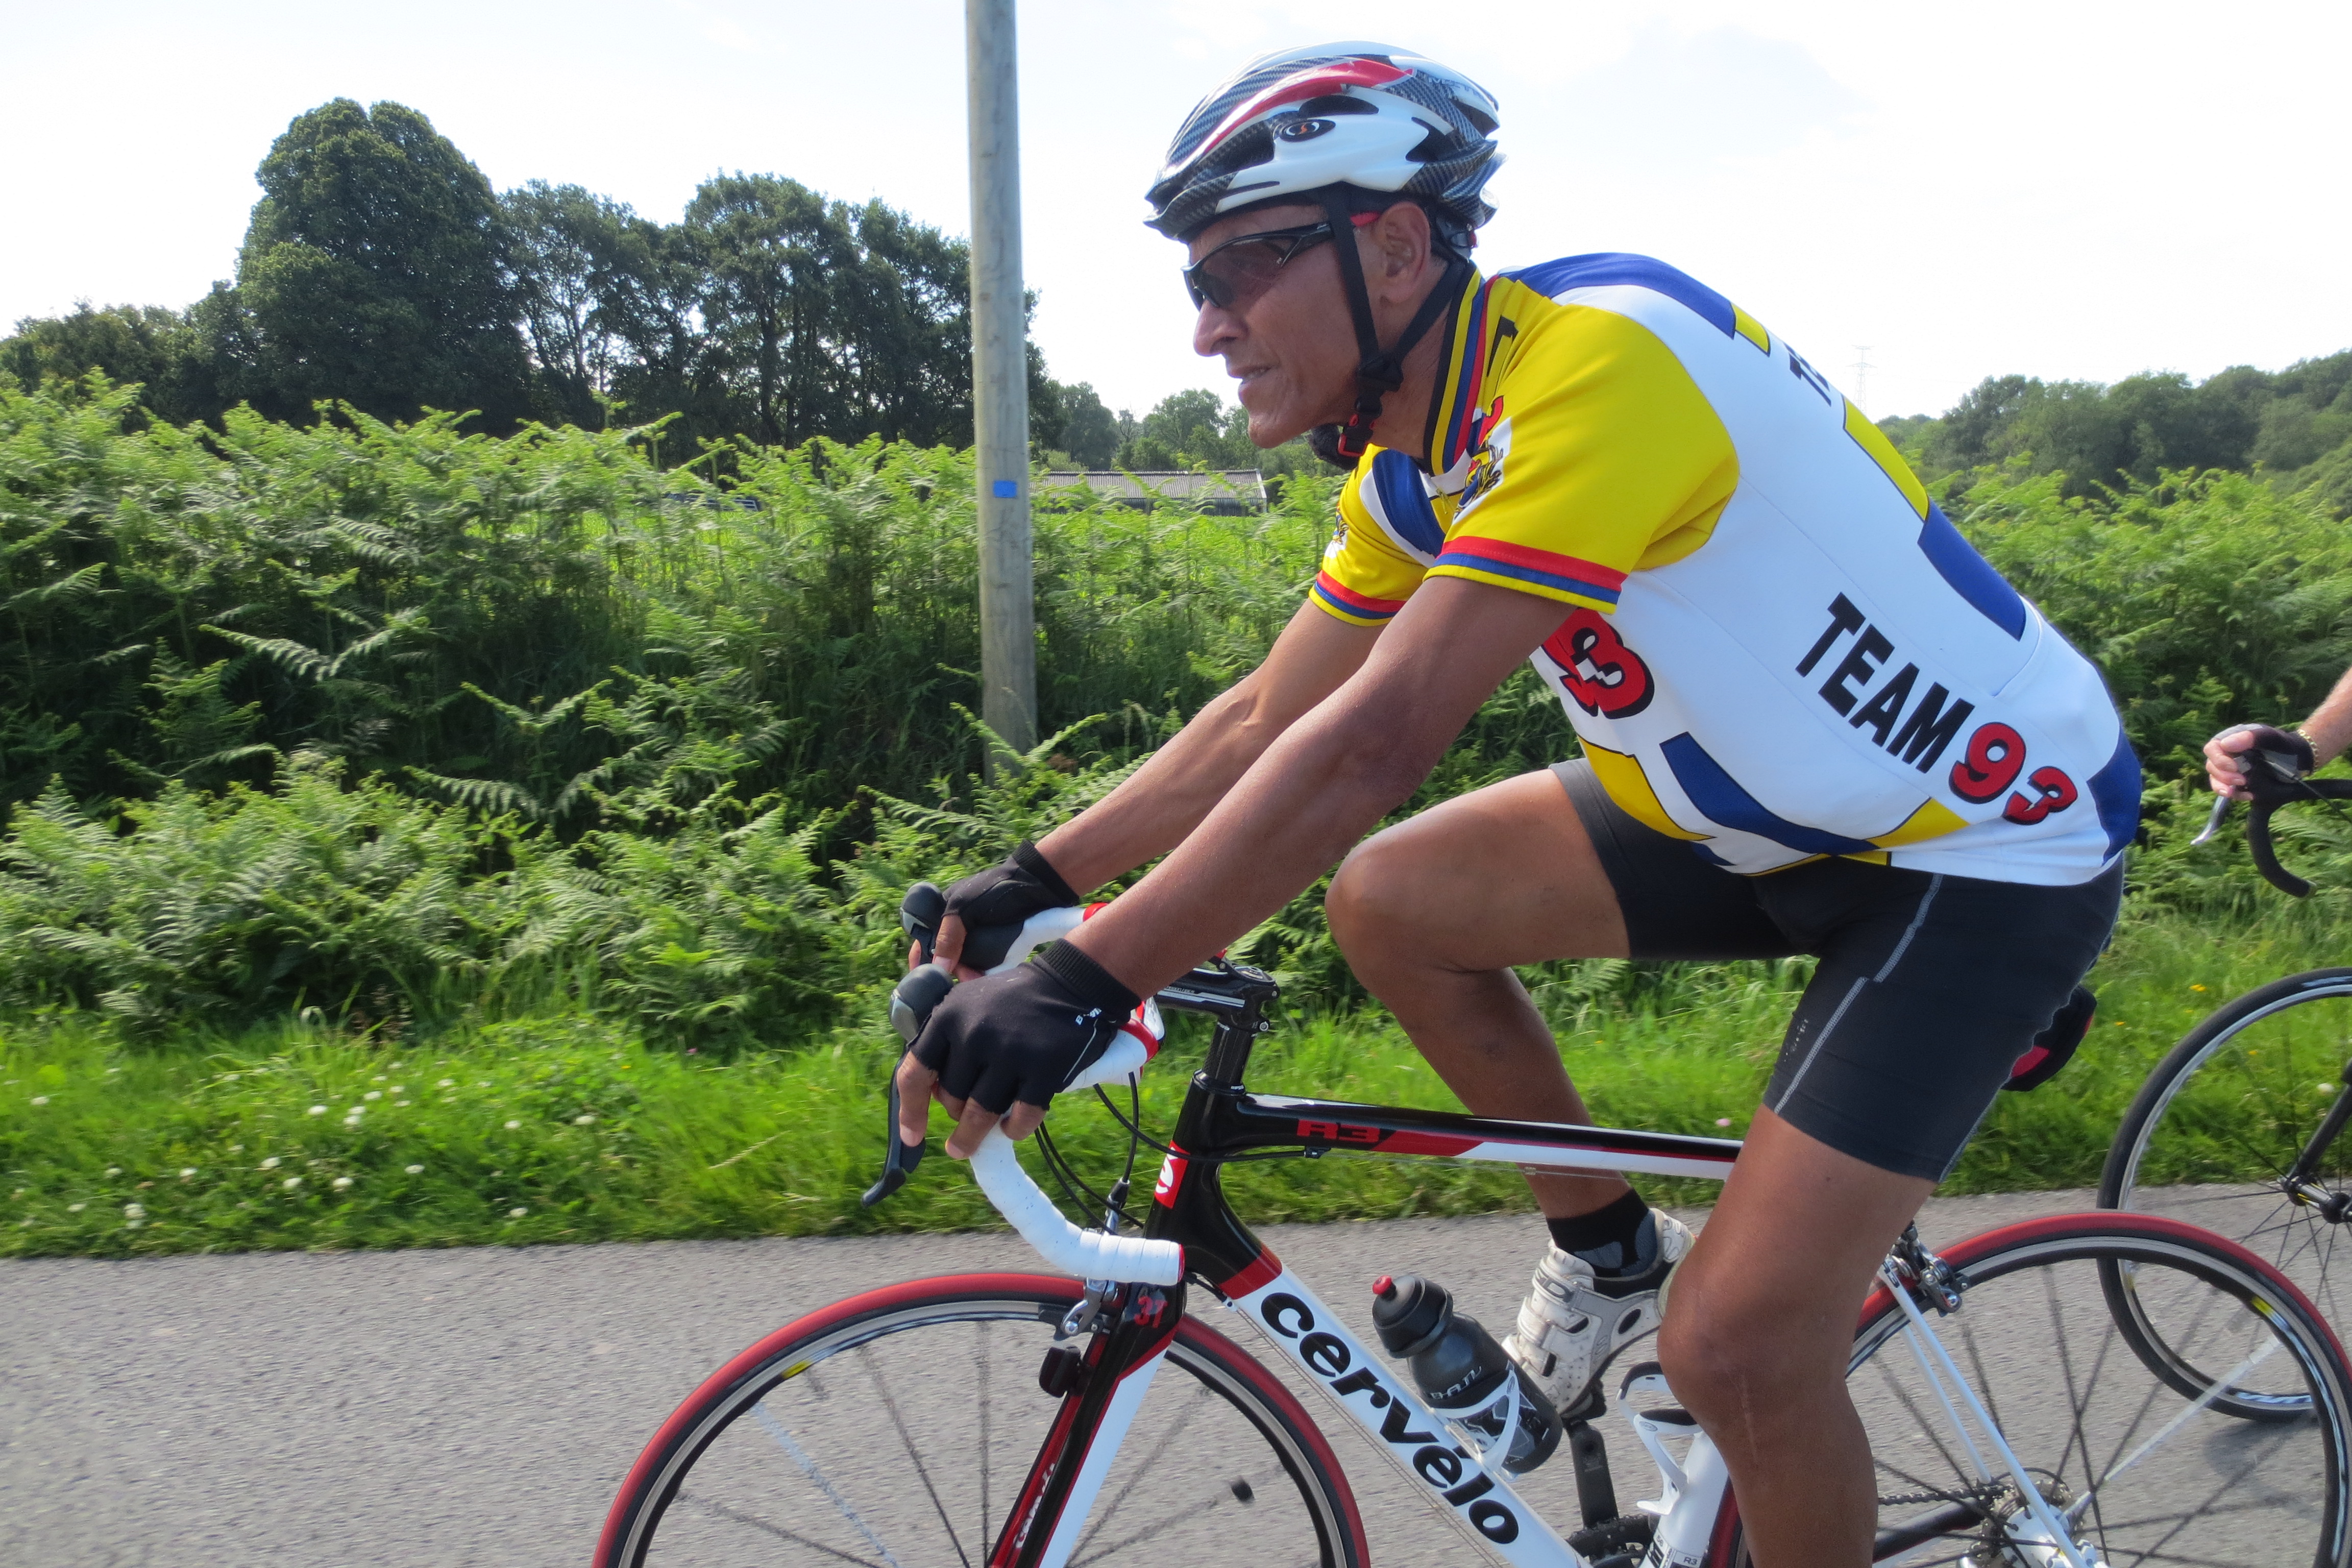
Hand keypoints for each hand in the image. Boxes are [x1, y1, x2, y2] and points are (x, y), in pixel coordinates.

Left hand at [893, 941, 1138, 1158]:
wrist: (1065, 984)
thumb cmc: (1007, 1002)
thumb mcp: (963, 1005)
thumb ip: (941, 1042)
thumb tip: (927, 1095)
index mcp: (948, 1017)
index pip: (915, 1074)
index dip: (910, 1112)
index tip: (912, 1138)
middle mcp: (975, 1034)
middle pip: (950, 1099)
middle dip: (954, 1114)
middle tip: (963, 1114)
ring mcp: (1011, 1052)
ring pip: (980, 1115)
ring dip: (973, 1136)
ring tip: (967, 1146)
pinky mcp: (1044, 1069)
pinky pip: (1020, 1118)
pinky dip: (1013, 1129)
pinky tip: (1011, 1127)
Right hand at [926, 842, 1079, 978]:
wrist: (1037, 887)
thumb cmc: (996, 889)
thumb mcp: (965, 908)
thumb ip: (948, 936)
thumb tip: (939, 967)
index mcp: (944, 915)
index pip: (924, 941)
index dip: (921, 960)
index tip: (923, 979)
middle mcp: (959, 930)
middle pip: (945, 959)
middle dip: (950, 972)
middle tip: (965, 978)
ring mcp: (977, 940)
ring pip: (964, 966)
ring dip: (968, 975)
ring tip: (977, 979)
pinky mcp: (995, 949)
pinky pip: (983, 967)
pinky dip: (983, 974)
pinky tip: (985, 979)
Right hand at [2205, 723, 2314, 801]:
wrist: (2299, 759)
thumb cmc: (2285, 745)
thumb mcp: (2270, 738)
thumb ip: (2250, 737)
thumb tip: (2225, 744)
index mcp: (2231, 740)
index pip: (2212, 749)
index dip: (2218, 759)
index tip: (2233, 767)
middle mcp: (2228, 754)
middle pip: (2212, 766)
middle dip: (2223, 776)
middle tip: (2241, 780)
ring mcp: (2233, 769)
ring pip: (2216, 779)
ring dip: (2223, 787)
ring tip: (2234, 792)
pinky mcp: (2240, 783)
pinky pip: (2229, 790)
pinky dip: (2237, 795)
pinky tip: (2249, 796)